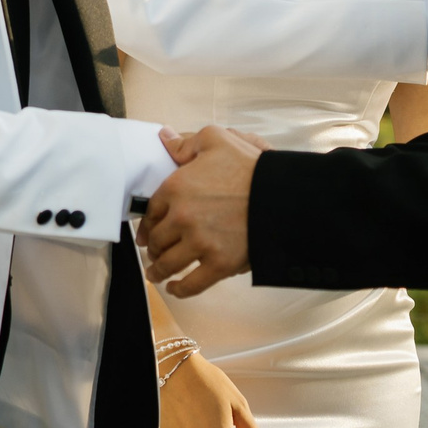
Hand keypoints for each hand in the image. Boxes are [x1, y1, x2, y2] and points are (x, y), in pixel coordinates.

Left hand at [143, 126, 265, 296]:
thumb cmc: (250, 166)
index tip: (146, 232)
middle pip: (157, 240)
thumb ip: (186, 142)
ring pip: (168, 264)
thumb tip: (164, 137)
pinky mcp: (219, 264)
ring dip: (158, 270)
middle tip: (153, 252)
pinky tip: (174, 288)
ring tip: (156, 273)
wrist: (281, 195)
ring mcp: (200, 243)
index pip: (150, 211)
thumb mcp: (216, 139)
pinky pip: (191, 284)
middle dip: (153, 248)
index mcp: (176, 188)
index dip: (147, 224)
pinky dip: (180, 289)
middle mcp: (182, 218)